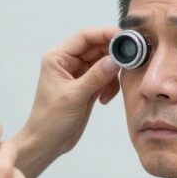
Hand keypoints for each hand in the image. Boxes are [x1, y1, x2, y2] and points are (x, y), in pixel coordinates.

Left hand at [8, 27, 121, 177]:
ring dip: (112, 74)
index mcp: (58, 58)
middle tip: (130, 64)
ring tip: (109, 92)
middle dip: (114, 56)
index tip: (126, 39)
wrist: (46, 143)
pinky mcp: (87, 87)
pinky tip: (104, 100)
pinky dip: (110, 86)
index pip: (85, 37)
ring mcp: (79, 75)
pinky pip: (105, 78)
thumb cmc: (50, 120)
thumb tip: (115, 60)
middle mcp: (68, 62)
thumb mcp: (74, 96)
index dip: (106, 34)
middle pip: (97, 48)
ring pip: (104, 63)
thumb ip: (96, 76)